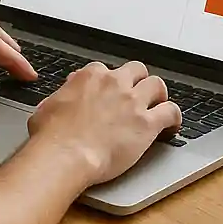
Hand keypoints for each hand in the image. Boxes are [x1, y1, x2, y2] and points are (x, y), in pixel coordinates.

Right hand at [27, 61, 181, 185]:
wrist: (65, 153)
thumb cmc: (52, 135)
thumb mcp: (48, 105)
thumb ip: (63, 95)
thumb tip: (65, 94)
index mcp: (90, 77)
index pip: (105, 70)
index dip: (107, 83)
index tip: (107, 93)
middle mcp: (114, 83)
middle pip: (136, 70)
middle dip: (138, 81)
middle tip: (137, 95)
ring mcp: (132, 102)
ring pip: (157, 85)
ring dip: (158, 95)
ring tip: (158, 106)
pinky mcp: (147, 123)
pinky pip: (171, 111)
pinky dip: (174, 117)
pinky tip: (172, 125)